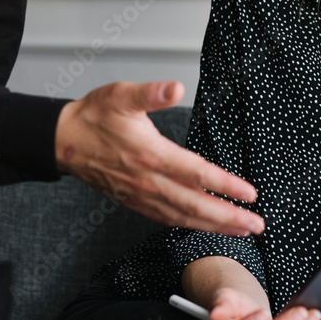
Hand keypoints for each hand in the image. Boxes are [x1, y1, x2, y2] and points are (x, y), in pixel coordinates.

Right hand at [55, 80, 264, 236]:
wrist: (64, 140)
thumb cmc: (94, 116)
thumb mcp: (121, 95)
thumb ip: (150, 93)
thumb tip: (175, 88)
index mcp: (150, 155)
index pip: (196, 174)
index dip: (226, 186)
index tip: (250, 194)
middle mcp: (147, 181)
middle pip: (195, 205)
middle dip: (229, 217)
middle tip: (257, 225)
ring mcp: (140, 195)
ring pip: (183, 217)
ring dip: (213, 226)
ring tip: (241, 232)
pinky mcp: (133, 201)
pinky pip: (166, 218)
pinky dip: (189, 225)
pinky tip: (204, 227)